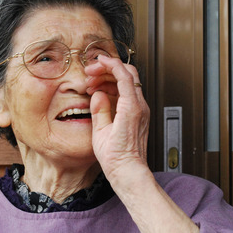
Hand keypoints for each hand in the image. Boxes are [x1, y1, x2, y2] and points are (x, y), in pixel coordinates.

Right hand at [85, 55, 149, 184]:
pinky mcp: (139, 115)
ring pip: (129, 83)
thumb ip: (99, 109)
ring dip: (110, 79)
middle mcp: (140, 107)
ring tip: (93, 85)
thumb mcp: (100, 133)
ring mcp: (141, 111)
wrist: (129, 172)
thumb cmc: (116, 158)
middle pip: (128, 75)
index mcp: (130, 108)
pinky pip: (129, 94)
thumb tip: (98, 94)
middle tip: (91, 73)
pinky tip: (102, 94)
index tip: (98, 61)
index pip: (124, 75)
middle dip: (108, 69)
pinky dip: (115, 89)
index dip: (110, 64)